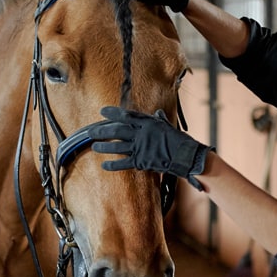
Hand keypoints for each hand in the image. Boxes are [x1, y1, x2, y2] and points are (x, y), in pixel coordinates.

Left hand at [88, 106, 210, 189]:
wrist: (186, 156)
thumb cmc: (179, 140)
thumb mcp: (168, 126)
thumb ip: (159, 119)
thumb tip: (157, 113)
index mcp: (148, 123)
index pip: (126, 116)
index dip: (113, 113)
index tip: (102, 111)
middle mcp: (142, 134)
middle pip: (117, 131)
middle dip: (102, 131)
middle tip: (90, 132)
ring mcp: (141, 148)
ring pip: (117, 146)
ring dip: (104, 147)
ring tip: (94, 147)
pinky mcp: (142, 161)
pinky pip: (124, 163)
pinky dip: (113, 164)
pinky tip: (104, 165)